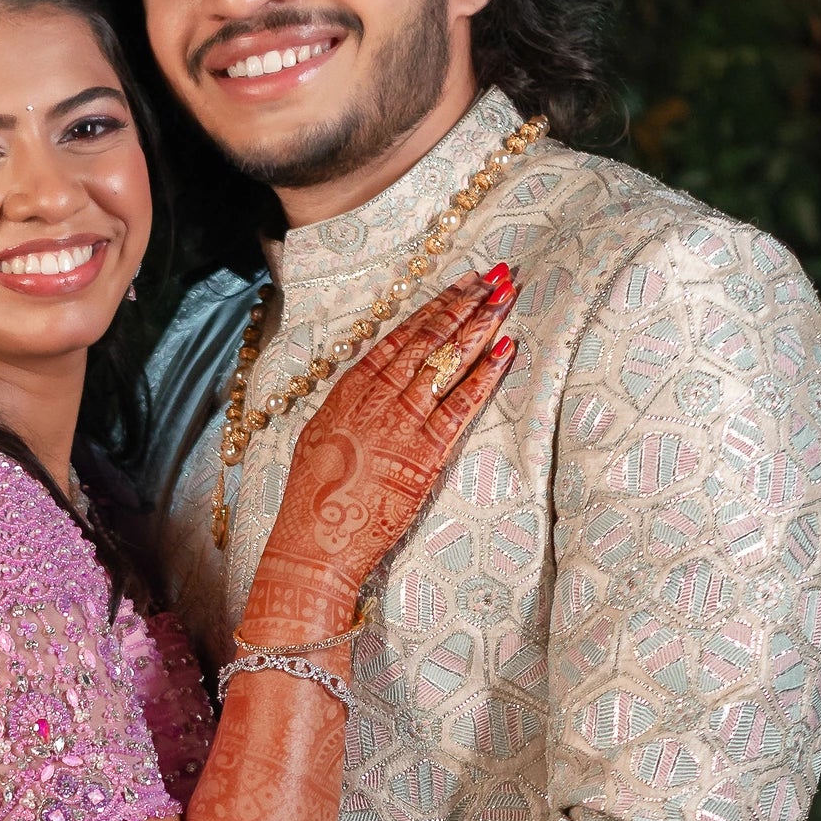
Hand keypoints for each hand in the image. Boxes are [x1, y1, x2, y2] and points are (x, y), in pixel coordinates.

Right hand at [245, 262, 520, 654]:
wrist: (315, 544)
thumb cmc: (316, 501)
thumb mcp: (322, 440)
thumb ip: (349, 409)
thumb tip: (371, 387)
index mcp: (347, 393)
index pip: (398, 338)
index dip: (432, 307)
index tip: (459, 284)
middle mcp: (375, 400)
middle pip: (426, 341)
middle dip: (463, 304)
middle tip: (494, 277)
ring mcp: (401, 423)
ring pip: (446, 363)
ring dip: (479, 327)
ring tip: (505, 298)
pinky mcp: (424, 453)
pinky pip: (461, 405)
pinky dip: (485, 375)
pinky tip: (505, 350)